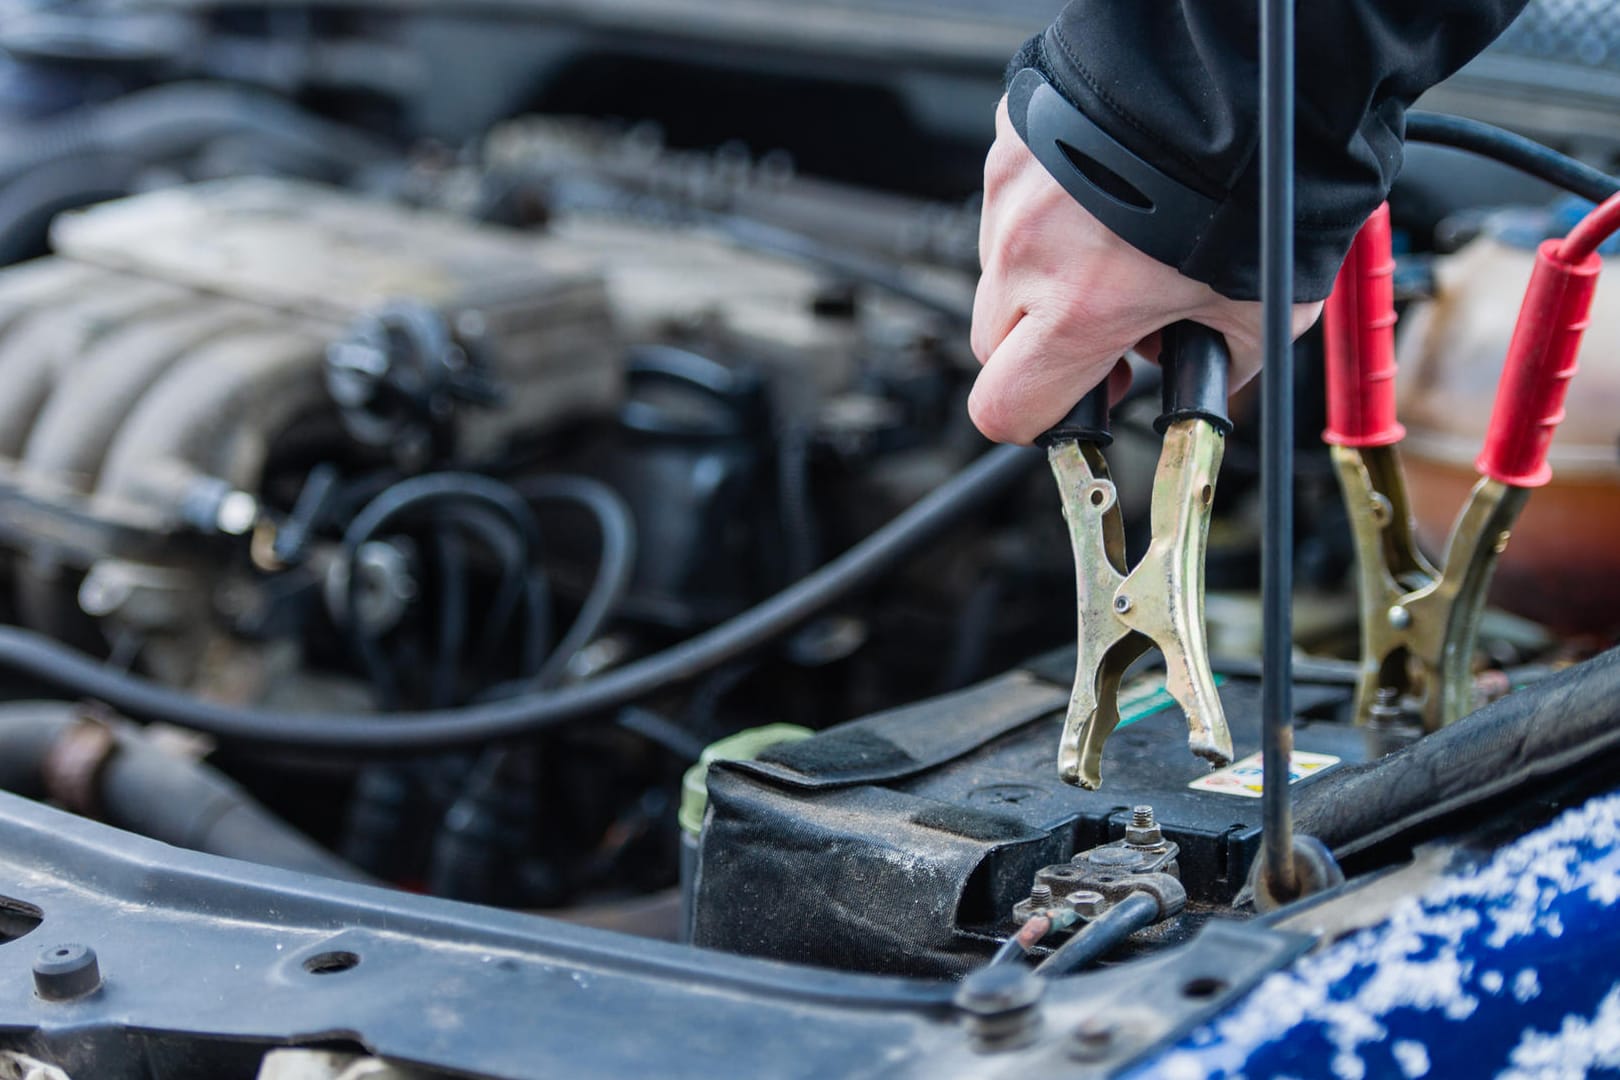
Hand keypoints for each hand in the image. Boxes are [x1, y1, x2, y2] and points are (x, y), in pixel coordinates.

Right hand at [969, 96, 1322, 444]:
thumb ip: (1220, 362)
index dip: (1036, 420)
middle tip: (1107, 327)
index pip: (1003, 408)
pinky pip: (1013, 200)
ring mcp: (1012, 191)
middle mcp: (1029, 254)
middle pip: (993, 344)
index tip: (1074, 404)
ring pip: (1002, 268)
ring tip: (1117, 245)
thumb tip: (1209, 381)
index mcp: (1078, 312)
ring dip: (1044, 275)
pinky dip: (1052, 210)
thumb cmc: (1255, 181)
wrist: (1239, 71)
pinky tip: (1107, 193)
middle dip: (1041, 348)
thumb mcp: (1264, 309)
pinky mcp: (1012, 140)